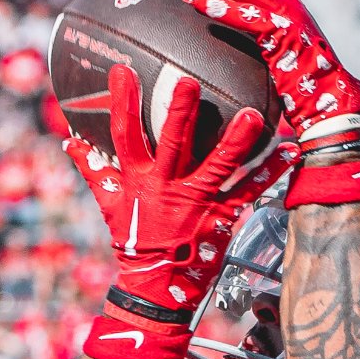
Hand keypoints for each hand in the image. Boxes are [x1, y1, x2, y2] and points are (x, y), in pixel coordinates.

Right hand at [55, 61, 267, 358]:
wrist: (154, 289)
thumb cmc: (133, 242)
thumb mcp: (108, 205)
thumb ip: (93, 169)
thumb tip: (69, 142)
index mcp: (137, 180)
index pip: (124, 135)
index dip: (122, 103)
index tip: (122, 69)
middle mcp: (166, 187)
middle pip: (171, 144)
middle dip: (179, 113)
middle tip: (188, 81)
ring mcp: (195, 202)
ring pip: (216, 165)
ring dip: (236, 140)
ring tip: (253, 114)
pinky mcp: (221, 218)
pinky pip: (248, 192)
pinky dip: (269, 172)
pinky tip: (290, 152)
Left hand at [170, 0, 359, 205]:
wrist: (334, 106)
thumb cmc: (305, 90)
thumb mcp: (275, 59)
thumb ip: (258, 44)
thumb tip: (236, 45)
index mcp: (281, 5)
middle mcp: (284, 2)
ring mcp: (286, 15)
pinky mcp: (284, 34)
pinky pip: (245, 17)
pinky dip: (220, 8)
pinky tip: (192, 1)